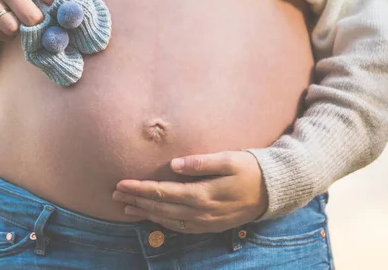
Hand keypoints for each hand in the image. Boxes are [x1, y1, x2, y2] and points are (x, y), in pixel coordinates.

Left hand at [112, 151, 267, 233]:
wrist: (272, 192)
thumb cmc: (249, 169)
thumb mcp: (229, 159)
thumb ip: (201, 162)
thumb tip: (174, 164)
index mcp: (202, 194)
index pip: (163, 192)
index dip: (140, 189)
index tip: (121, 184)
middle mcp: (201, 212)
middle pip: (161, 207)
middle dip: (136, 201)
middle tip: (115, 195)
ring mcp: (205, 222)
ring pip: (168, 220)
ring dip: (145, 213)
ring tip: (126, 208)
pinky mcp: (209, 226)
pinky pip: (180, 228)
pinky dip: (162, 222)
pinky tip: (153, 217)